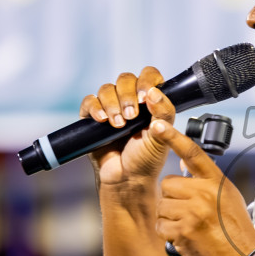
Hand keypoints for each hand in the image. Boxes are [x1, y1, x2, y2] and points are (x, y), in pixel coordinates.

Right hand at [80, 68, 177, 188]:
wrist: (128, 179)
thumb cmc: (147, 160)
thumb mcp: (163, 135)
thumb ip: (164, 111)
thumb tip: (154, 91)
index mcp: (150, 102)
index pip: (148, 75)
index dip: (145, 80)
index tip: (145, 97)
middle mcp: (130, 101)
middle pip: (125, 79)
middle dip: (127, 96)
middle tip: (132, 116)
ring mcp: (111, 108)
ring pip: (106, 89)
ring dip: (112, 104)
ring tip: (119, 124)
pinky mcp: (93, 118)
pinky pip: (89, 101)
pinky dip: (95, 108)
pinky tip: (102, 120)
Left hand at [152, 118, 254, 255]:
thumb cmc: (235, 230)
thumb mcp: (227, 196)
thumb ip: (205, 178)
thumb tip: (182, 157)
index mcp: (215, 182)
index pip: (192, 152)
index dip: (172, 137)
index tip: (156, 124)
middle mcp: (204, 193)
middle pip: (167, 184)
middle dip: (172, 199)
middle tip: (189, 213)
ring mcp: (193, 211)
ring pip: (162, 206)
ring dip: (170, 218)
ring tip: (191, 227)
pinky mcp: (184, 230)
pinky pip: (162, 226)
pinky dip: (169, 235)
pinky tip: (186, 238)